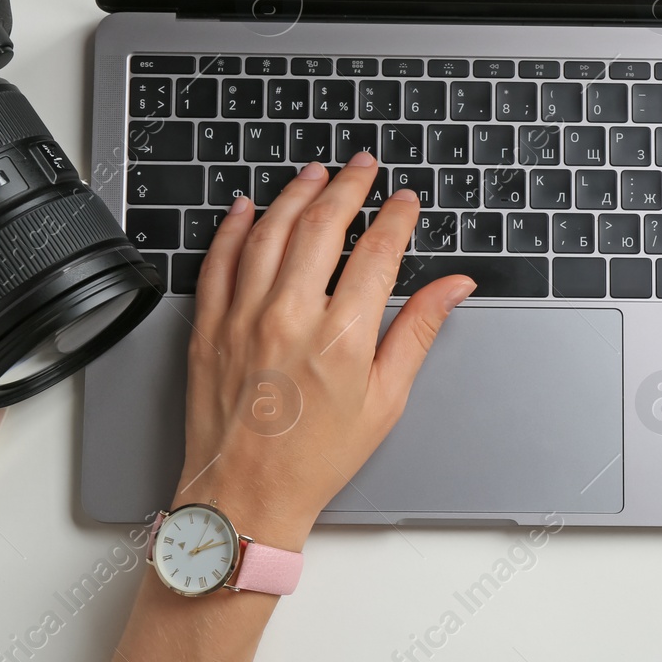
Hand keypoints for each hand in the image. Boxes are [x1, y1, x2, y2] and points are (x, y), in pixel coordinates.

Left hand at [172, 154, 474, 547]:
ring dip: (296, 194)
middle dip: (349, 186)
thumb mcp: (385, 399)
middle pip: (323, 226)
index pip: (377, 253)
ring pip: (270, 231)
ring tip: (315, 174)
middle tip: (363, 166)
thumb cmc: (316, 458)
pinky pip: (219, 259)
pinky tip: (249, 207)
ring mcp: (243, 317)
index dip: (396, 219)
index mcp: (341, 337)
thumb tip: (453, 288)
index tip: (404, 202)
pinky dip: (234, 226)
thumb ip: (417, 332)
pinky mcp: (208, 325)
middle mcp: (289, 317)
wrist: (245, 496)